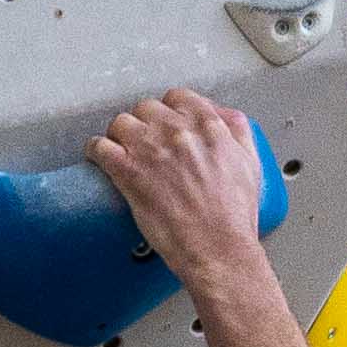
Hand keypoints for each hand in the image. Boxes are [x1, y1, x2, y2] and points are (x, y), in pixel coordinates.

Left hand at [89, 88, 271, 281]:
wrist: (217, 248)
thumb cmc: (233, 217)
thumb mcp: (250, 165)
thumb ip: (238, 133)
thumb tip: (226, 117)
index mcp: (208, 127)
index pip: (178, 98)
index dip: (168, 110)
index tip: (163, 122)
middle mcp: (177, 131)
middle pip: (146, 109)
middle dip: (143, 124)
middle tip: (143, 143)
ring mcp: (150, 149)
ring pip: (120, 123)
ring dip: (118, 136)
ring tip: (121, 151)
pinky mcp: (128, 171)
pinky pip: (99, 147)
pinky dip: (96, 150)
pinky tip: (99, 157)